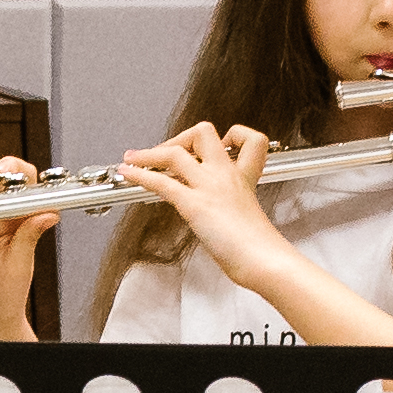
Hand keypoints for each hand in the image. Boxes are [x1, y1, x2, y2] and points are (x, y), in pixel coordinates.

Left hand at [120, 121, 280, 272]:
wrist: (263, 260)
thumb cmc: (259, 247)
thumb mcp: (250, 214)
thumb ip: (234, 206)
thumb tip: (219, 217)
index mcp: (243, 176)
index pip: (245, 137)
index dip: (229, 136)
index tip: (213, 149)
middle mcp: (226, 175)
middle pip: (203, 133)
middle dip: (179, 138)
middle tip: (164, 151)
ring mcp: (209, 187)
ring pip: (175, 153)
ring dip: (149, 153)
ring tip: (133, 157)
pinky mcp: (194, 204)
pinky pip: (161, 182)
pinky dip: (139, 174)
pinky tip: (128, 173)